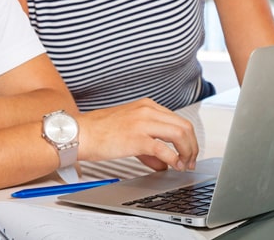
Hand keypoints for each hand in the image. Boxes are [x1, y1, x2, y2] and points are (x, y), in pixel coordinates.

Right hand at [77, 98, 197, 171]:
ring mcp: (143, 123)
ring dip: (187, 152)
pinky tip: (173, 166)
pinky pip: (164, 149)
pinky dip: (174, 159)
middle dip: (192, 146)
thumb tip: (163, 163)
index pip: (178, 120)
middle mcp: (147, 111)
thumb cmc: (99, 132)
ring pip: (180, 134)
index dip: (188, 139)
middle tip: (190, 161)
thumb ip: (149, 148)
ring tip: (184, 165)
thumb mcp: (129, 133)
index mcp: (147, 106)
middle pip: (184, 126)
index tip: (188, 153)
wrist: (80, 133)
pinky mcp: (136, 138)